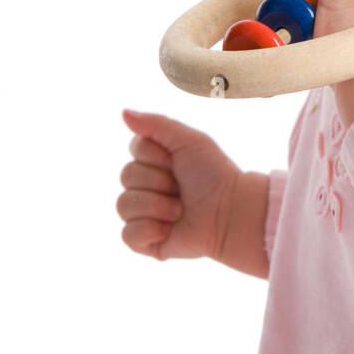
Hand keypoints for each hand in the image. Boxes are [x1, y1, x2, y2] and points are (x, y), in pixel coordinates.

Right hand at [117, 109, 239, 261]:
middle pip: (126, 175)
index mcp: (152, 161)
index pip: (135, 150)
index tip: (179, 162)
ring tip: (181, 210)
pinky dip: (150, 230)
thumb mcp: (188, 140)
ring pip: (124, 205)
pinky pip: (127, 234)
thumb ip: (156, 124)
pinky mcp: (144, 241)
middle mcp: (143, 185)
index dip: (158, 156)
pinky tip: (169, 229)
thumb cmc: (214, 175)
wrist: (231, 212)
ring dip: (158, 206)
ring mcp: (142, 214)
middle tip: (183, 189)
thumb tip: (123, 112)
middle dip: (160, 182)